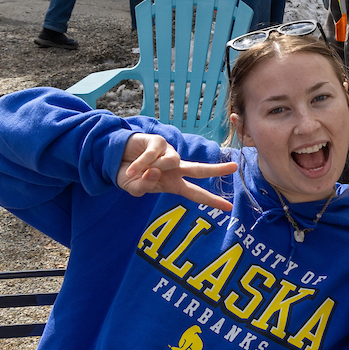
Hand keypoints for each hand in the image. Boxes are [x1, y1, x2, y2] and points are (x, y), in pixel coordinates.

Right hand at [117, 133, 237, 209]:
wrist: (114, 159)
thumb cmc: (128, 176)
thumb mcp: (134, 188)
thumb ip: (145, 186)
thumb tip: (156, 171)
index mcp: (173, 183)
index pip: (196, 194)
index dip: (211, 201)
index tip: (229, 208)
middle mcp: (175, 168)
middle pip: (200, 169)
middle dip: (217, 169)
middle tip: (235, 167)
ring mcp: (168, 153)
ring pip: (171, 161)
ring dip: (152, 168)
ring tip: (136, 171)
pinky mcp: (159, 141)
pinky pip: (154, 154)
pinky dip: (140, 163)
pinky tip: (131, 166)